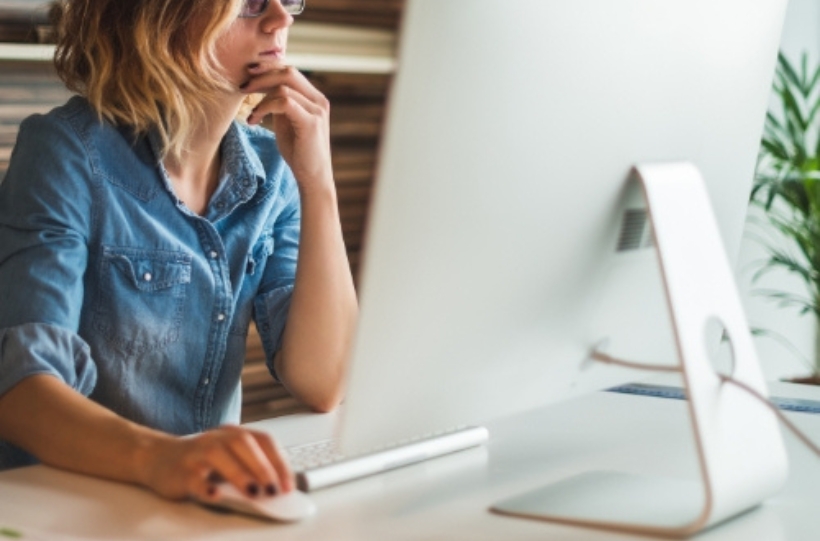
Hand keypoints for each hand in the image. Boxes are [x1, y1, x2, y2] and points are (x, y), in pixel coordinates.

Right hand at [140, 425, 293, 501]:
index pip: (263, 440)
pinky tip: (216, 495)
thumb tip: (277, 489)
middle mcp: (216, 438)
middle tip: (274, 490)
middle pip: (242, 443)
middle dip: (262, 467)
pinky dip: (205, 486)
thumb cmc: (201, 461)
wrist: (157, 458)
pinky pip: (193, 477)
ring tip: (254, 493)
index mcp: (233, 433)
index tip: (289, 484)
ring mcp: (196, 452)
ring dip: (239, 474)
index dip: (279, 461)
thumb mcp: (229, 459)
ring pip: (218, 455)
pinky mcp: (179, 470)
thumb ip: (250, 468)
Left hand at [242, 63, 333, 193]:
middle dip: (262, 76)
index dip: (267, 70)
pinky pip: (284, 102)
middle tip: (243, 87)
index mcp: (314, 98)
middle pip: (288, 72)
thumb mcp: (287, 122)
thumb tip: (262, 87)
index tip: (247, 77)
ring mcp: (317, 110)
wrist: (313, 177)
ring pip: (283, 87)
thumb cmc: (299, 153)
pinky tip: (255, 120)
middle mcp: (318, 100)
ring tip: (251, 114)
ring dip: (260, 98)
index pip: (290, 72)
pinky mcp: (311, 122)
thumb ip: (279, 104)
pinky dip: (265, 107)